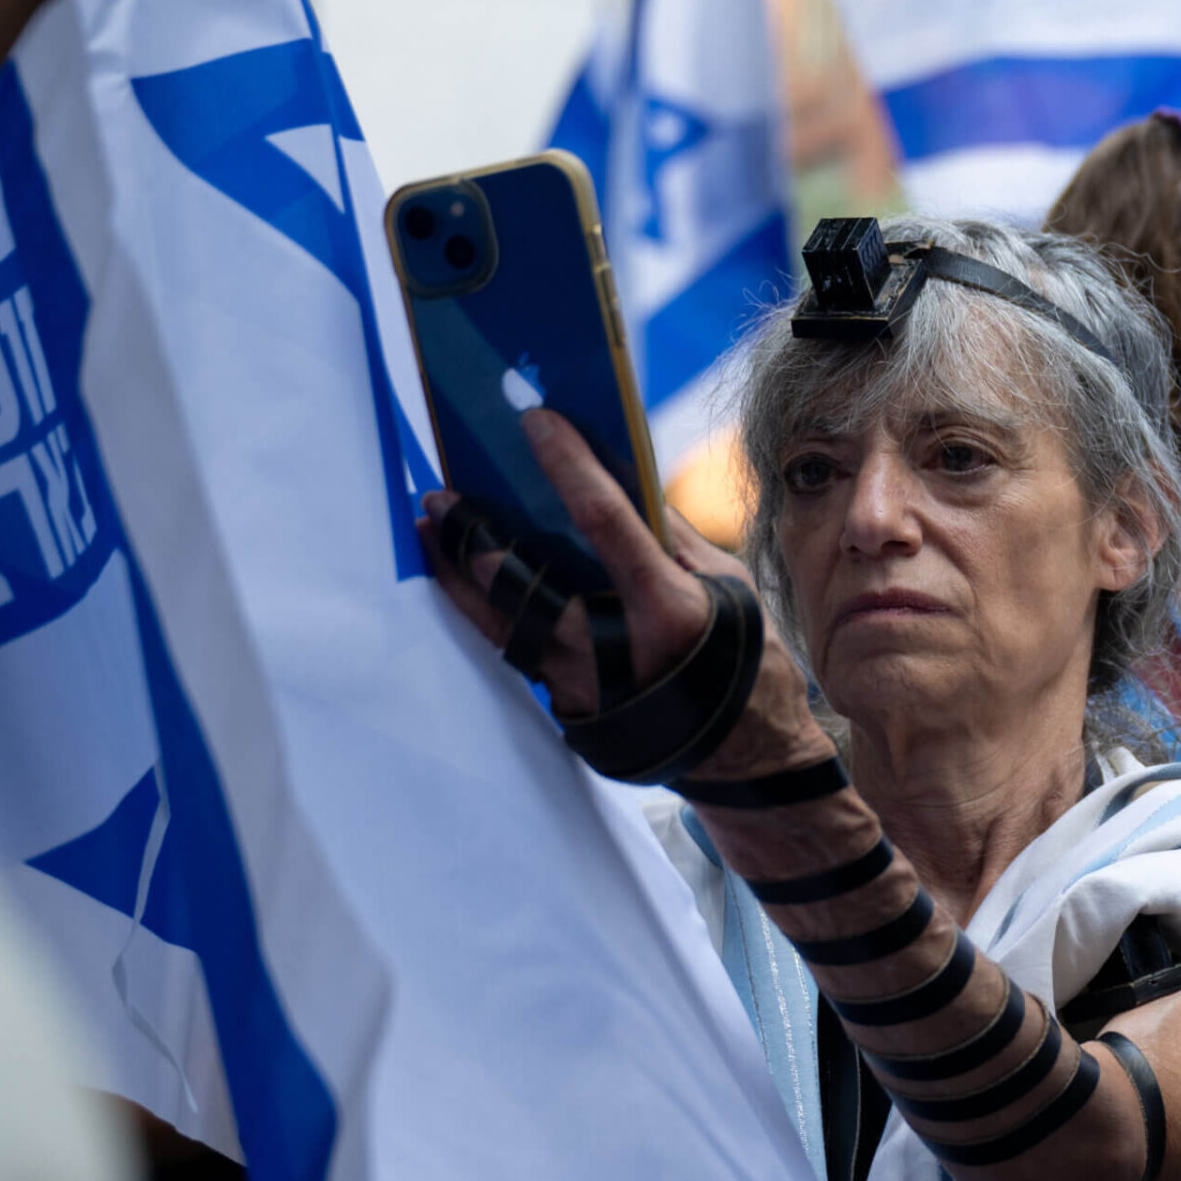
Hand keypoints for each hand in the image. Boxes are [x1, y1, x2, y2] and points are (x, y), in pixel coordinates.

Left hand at [417, 410, 831, 778]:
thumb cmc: (745, 662)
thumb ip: (670, 537)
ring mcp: (582, 682)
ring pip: (500, 620)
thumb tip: (621, 481)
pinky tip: (462, 578)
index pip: (606, 520)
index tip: (537, 423)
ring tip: (433, 529)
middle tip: (444, 493)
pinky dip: (483, 609)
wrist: (747, 758)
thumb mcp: (728, 586)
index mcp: (667, 608)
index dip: (568, 465)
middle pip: (524, 580)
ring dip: (459, 572)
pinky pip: (513, 647)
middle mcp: (614, 648)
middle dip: (478, 533)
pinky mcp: (565, 702)